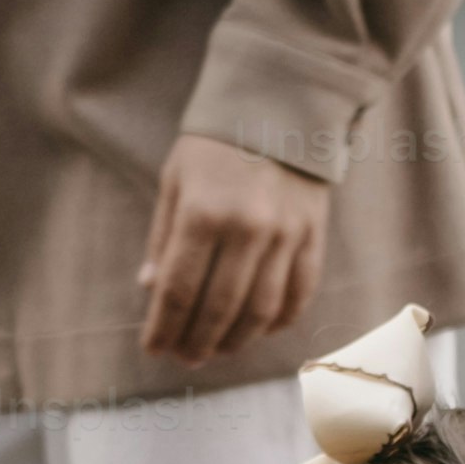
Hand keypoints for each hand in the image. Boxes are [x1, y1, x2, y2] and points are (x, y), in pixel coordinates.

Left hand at [137, 132, 327, 365]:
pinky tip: (257, 331)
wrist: (278, 106)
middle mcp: (248, 229)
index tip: (153, 348)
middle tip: (184, 357)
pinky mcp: (313, 236)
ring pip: (260, 310)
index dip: (163, 327)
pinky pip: (298, 294)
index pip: (178, 290)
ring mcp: (285, 235)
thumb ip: (163, 239)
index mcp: (204, 213)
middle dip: (196, 342)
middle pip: (218, 308)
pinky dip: (278, 322)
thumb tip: (150, 291)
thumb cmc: (215, 145)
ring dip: (235, 340)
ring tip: (216, 350)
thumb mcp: (175, 181)